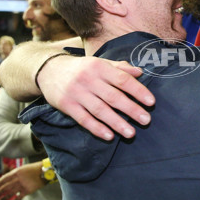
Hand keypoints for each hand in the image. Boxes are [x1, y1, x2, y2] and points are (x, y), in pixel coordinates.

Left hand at [0, 162, 44, 199]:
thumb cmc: (33, 169)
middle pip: (5, 187)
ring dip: (4, 198)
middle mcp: (18, 179)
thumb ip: (14, 174)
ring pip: (10, 193)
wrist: (44, 172)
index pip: (3, 179)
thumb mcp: (22, 169)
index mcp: (16, 172)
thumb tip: (5, 180)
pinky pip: (18, 198)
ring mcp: (22, 185)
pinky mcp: (27, 191)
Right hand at [37, 55, 155, 139]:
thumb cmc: (82, 68)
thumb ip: (120, 68)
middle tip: (146, 120)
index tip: (151, 102)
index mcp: (100, 67)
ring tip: (131, 133)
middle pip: (113, 97)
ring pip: (100, 110)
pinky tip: (109, 136)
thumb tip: (140, 72)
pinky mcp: (67, 106)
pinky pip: (84, 119)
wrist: (49, 70)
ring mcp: (76, 93)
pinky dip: (97, 128)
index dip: (138, 91)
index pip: (122, 80)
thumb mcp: (100, 63)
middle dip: (131, 109)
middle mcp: (88, 79)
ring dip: (116, 123)